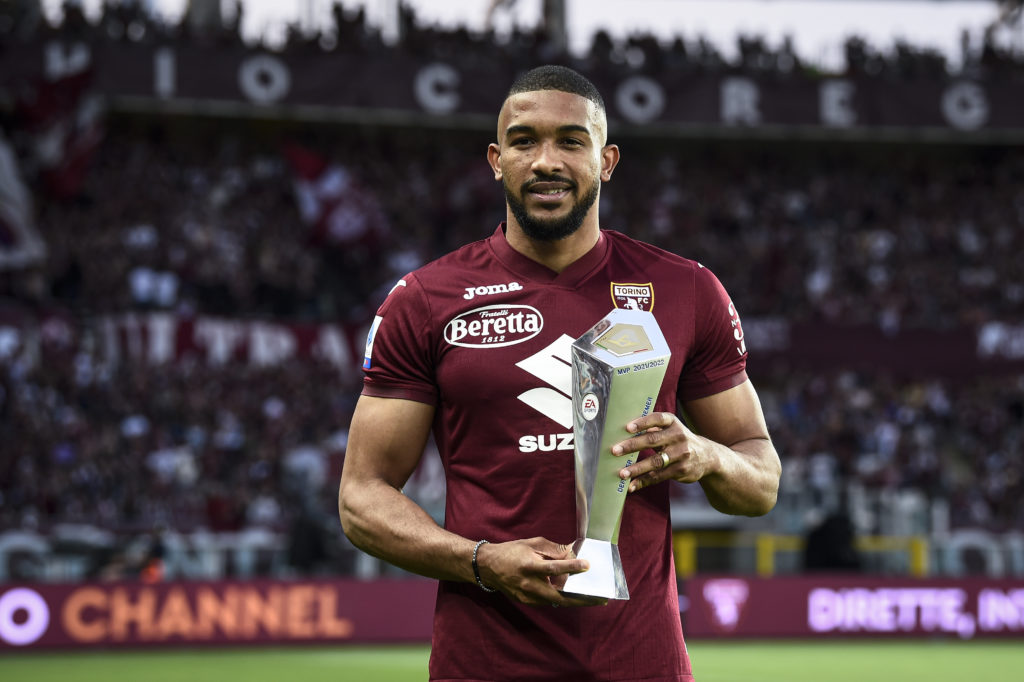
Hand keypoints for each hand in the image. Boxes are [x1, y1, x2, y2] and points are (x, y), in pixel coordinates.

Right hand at [475, 537, 604, 606]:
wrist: (488, 567)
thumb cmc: (511, 552)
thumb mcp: (532, 543)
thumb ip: (553, 549)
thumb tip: (572, 553)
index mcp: (529, 566)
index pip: (554, 567)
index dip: (572, 566)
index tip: (587, 565)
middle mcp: (529, 584)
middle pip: (560, 595)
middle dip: (581, 599)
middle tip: (599, 598)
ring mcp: (528, 596)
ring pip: (556, 601)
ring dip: (574, 600)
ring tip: (591, 597)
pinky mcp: (527, 602)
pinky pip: (548, 600)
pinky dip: (561, 597)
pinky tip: (572, 594)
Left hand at [611, 412, 713, 492]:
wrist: (707, 456)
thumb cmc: (678, 440)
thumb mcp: (670, 429)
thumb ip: (652, 429)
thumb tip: (622, 434)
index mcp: (672, 422)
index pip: (657, 419)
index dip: (642, 423)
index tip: (627, 428)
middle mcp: (679, 436)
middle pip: (652, 440)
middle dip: (632, 445)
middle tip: (615, 450)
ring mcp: (681, 454)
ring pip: (655, 462)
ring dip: (637, 468)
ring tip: (621, 473)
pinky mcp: (681, 470)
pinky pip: (659, 476)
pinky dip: (644, 481)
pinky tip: (632, 485)